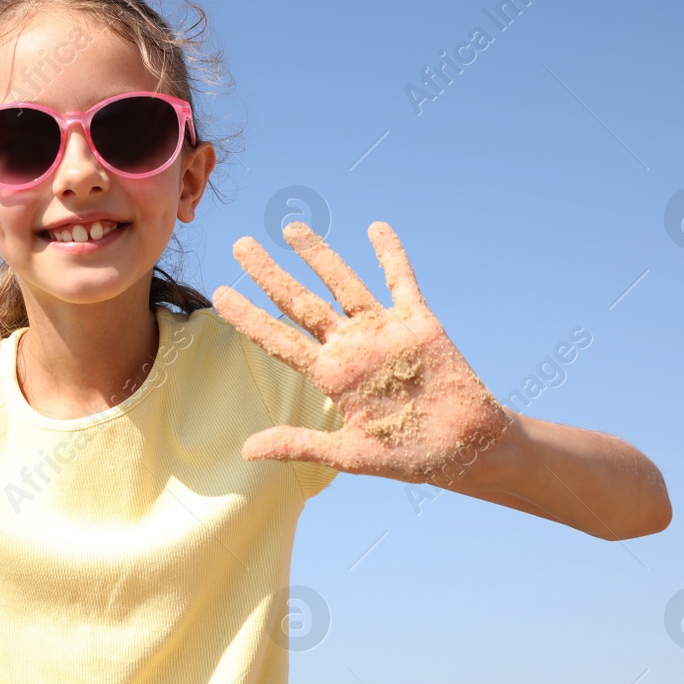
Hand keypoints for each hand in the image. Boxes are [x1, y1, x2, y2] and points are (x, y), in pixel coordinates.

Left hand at [212, 220, 509, 484]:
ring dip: (318, 255)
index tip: (219, 294)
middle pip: (301, 302)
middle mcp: (350, 346)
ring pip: (342, 283)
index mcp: (331, 375)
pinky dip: (390, 254)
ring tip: (291, 229)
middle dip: (270, 274)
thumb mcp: (347, 454)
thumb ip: (298, 444)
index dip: (249, 317)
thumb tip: (245, 451)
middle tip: (241, 246)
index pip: (279, 339)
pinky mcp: (418, 323)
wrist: (463, 448)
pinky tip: (375, 228)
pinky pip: (401, 281)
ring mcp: (383, 331)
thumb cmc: (406, 455)